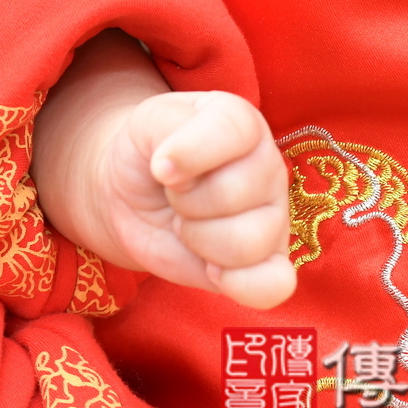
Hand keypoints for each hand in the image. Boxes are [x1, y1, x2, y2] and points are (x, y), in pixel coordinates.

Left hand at [77, 89, 294, 307]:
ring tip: (187, 222)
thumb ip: (167, 128)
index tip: (160, 166)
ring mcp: (275, 217)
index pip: (234, 131)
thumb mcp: (145, 121)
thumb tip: (171, 167)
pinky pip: (274, 285)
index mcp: (243, 124)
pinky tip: (211, 267)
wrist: (133, 195)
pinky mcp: (270, 264)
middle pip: (233, 195)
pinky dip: (236, 284)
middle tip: (175, 195)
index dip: (190, 154)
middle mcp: (268, 167)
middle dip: (185, 202)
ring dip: (197, 239)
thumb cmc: (146, 152)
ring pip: (246, 244)